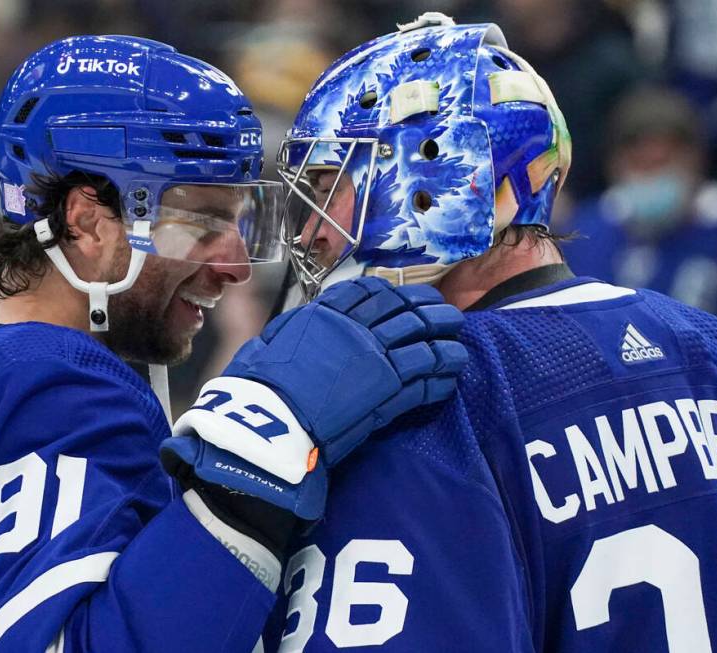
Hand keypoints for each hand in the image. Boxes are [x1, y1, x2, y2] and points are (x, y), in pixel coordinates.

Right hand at [160, 277, 466, 519]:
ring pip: (424, 340)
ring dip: (446, 341)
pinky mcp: (390, 392)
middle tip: (446, 314)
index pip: (370, 293)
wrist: (266, 421)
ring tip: (459, 344)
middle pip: (406, 310)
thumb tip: (303, 328)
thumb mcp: (270, 343)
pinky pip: (426, 378)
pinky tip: (451, 377)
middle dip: (430, 310)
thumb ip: (296, 332)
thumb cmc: (258, 385)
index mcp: (327, 314)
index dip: (395, 294)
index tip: (406, 297)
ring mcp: (377, 358)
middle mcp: (357, 329)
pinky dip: (442, 376)